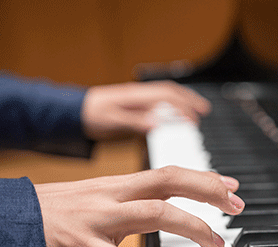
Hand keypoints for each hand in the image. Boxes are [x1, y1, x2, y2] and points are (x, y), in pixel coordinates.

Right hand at [34, 166, 243, 246]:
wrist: (2, 224)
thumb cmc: (48, 213)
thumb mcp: (91, 198)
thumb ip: (124, 201)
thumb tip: (155, 207)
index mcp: (114, 184)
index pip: (167, 172)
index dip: (202, 177)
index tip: (229, 186)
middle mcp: (110, 196)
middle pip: (169, 180)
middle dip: (208, 190)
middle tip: (237, 205)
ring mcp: (98, 221)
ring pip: (155, 214)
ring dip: (193, 227)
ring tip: (216, 245)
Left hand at [80, 80, 211, 139]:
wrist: (73, 111)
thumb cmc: (90, 115)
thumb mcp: (112, 121)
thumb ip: (135, 122)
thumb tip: (158, 123)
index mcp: (137, 96)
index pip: (168, 96)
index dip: (185, 106)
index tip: (196, 119)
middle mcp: (140, 95)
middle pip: (171, 92)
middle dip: (190, 100)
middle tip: (205, 112)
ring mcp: (137, 100)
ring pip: (165, 97)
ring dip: (182, 103)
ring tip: (195, 114)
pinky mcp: (134, 107)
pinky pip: (157, 104)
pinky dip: (170, 109)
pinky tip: (174, 118)